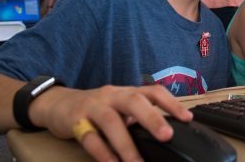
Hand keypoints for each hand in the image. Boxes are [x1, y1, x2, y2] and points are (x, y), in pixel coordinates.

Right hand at [32, 84, 192, 161]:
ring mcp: (93, 106)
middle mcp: (113, 95)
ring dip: (125, 144)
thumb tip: (165, 134)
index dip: (171, 103)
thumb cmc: (97, 107)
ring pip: (111, 121)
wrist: (57, 103)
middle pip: (134, 101)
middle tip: (166, 136)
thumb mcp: (120, 107)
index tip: (187, 118)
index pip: (153, 91)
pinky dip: (102, 152)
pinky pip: (89, 137)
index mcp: (127, 92)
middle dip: (151, 118)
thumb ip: (138, 117)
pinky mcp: (75, 121)